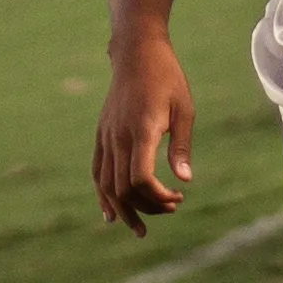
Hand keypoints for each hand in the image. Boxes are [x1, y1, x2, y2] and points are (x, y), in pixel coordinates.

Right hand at [92, 34, 192, 238]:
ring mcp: (106, 136)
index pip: (139, 178)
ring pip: (106, 184)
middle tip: (171, 210)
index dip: (155, 196)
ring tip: (139, 228)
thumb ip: (181, 146)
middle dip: (146, 207)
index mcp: (141, 130)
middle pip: (123, 188)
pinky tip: (111, 212)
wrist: (136, 53)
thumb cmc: (166, 79)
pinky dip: (103, 194)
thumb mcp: (183, 109)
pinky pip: (97, 171)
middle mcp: (118, 137)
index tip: (177, 197)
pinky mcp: (101, 135)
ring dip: (123, 209)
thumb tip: (184, 180)